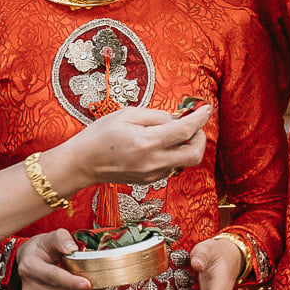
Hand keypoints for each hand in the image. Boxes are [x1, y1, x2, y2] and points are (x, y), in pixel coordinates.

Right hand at [16, 230, 96, 289]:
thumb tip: (72, 248)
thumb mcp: (48, 238)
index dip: (71, 282)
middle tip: (100, 281)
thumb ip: (61, 239)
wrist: (26, 262)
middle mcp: (31, 286)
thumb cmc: (40, 249)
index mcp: (31, 266)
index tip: (88, 283)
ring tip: (95, 287)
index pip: (52, 277)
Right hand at [56, 105, 212, 188]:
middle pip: (194, 155)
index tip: (206, 109)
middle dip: (200, 138)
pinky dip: (173, 154)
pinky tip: (161, 144)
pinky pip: (171, 166)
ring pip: (184, 162)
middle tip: (193, 125)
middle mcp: (153, 162)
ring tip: (174, 132)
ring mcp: (152, 174)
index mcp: (147, 142)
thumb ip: (156, 116)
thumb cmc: (100, 134)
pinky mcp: (149, 180)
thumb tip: (178, 118)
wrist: (82, 163)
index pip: (185, 130)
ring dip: (186, 146)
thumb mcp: (127, 114)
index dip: (200, 118)